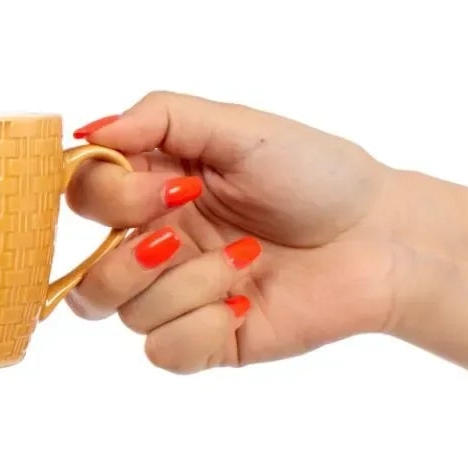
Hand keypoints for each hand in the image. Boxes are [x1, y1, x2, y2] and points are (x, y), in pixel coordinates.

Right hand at [64, 92, 406, 372]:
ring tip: (246, 261)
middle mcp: (155, 243)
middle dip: (131, 257)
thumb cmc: (318, 175)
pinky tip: (247, 302)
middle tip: (185, 235)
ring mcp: (176, 296)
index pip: (83, 197)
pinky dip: (201, 326)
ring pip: (121, 312)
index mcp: (153, 187)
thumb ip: (159, 117)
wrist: (384, 239)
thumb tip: (87, 134)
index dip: (110, 197)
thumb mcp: (239, 127)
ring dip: (184, 286)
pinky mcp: (206, 340)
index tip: (173, 188)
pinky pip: (162, 351)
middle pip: (84, 271)